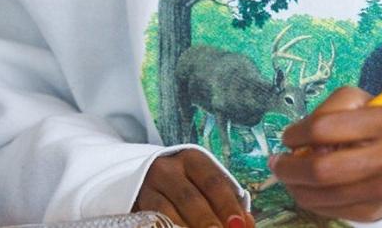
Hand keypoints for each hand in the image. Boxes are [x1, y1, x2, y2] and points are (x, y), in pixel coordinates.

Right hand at [134, 148, 252, 227]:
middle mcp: (168, 169)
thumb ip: (226, 202)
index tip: (238, 224)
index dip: (227, 205)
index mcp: (193, 160)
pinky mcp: (135, 204)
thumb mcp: (205, 185)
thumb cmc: (186, 183)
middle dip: (207, 221)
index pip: (214, 182)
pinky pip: (151, 221)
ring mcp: (148, 187)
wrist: (142, 177)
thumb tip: (246, 223)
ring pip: (167, 212)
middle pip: (191, 198)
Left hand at [269, 86, 381, 222]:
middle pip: (321, 169)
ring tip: (290, 175)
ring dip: (293, 185)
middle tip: (277, 163)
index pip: (324, 128)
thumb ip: (326, 113)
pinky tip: (309, 187)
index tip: (289, 137)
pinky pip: (327, 210)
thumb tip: (299, 147)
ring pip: (319, 195)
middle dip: (288, 167)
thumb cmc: (376, 127)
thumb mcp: (358, 104)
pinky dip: (309, 199)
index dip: (296, 134)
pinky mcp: (375, 211)